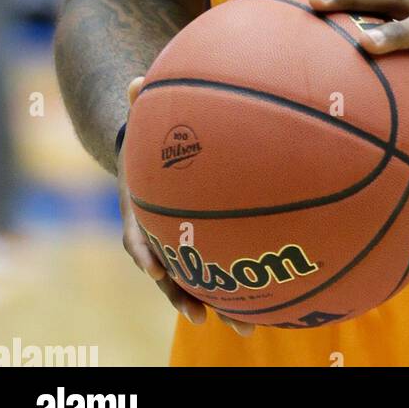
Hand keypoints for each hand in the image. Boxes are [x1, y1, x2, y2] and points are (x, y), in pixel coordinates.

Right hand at [118, 76, 254, 337]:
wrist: (146, 160)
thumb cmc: (153, 138)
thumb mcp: (146, 121)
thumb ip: (144, 102)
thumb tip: (137, 78)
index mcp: (139, 212)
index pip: (136, 238)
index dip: (145, 253)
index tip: (153, 270)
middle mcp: (156, 239)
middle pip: (168, 277)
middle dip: (185, 298)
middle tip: (204, 317)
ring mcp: (177, 250)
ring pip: (194, 285)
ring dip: (218, 306)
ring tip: (248, 329)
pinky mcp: (199, 250)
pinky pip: (216, 272)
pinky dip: (237, 288)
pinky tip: (272, 304)